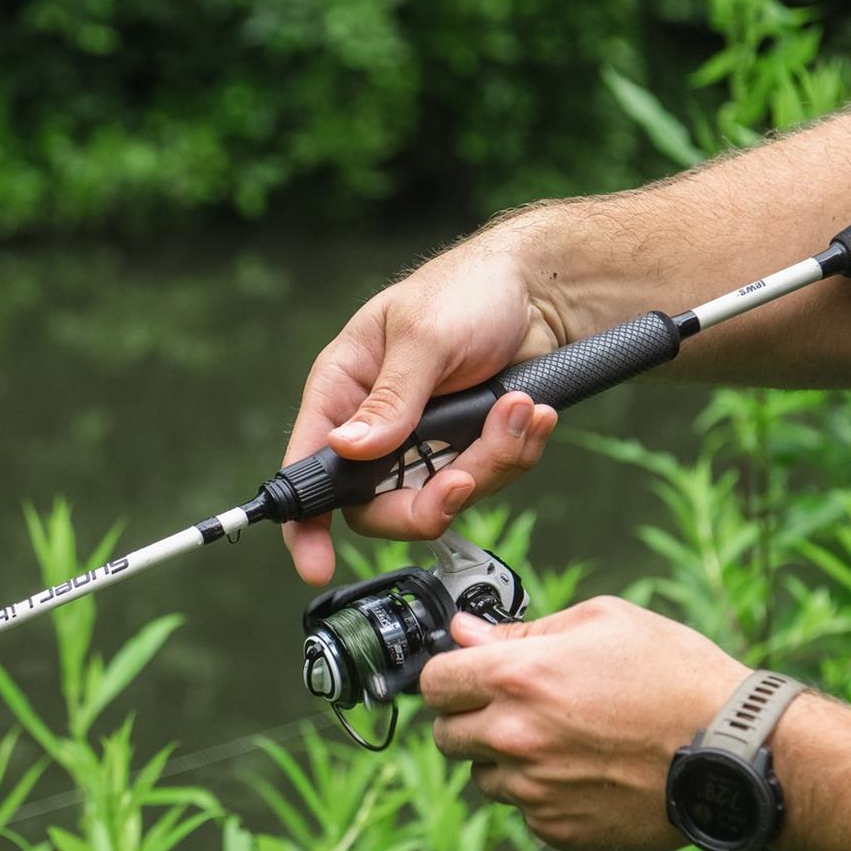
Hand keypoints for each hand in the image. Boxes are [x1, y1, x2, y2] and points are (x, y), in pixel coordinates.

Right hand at [280, 227, 569, 583]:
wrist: (544, 290)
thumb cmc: (469, 289)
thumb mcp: (424, 336)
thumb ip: (390, 398)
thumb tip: (348, 449)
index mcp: (345, 388)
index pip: (309, 463)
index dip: (306, 520)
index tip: (314, 561)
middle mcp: (378, 423)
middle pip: (379, 505)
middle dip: (429, 501)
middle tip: (464, 480)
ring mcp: (426, 442)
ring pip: (443, 498)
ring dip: (488, 462)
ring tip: (518, 411)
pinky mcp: (469, 449)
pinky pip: (487, 481)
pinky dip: (514, 453)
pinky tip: (529, 415)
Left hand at [421, 597, 748, 850]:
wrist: (734, 750)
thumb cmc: (676, 675)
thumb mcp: (602, 622)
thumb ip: (522, 631)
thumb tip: (465, 634)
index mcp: (517, 678)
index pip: (434, 682)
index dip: (451, 675)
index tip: (469, 676)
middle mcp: (514, 737)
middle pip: (446, 736)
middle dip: (470, 719)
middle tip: (516, 710)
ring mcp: (534, 790)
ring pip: (484, 778)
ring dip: (507, 761)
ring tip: (565, 742)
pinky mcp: (558, 830)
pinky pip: (525, 811)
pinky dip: (543, 795)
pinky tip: (587, 773)